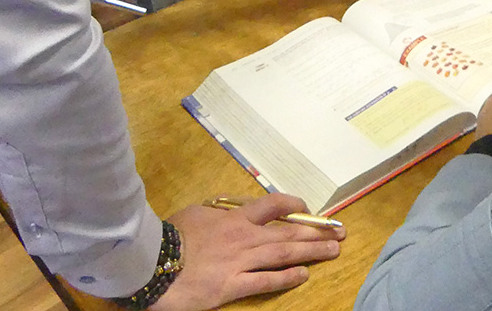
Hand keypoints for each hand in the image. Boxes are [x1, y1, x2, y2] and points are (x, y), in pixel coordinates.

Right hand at [153, 193, 344, 310]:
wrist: (152, 261)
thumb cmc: (170, 235)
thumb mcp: (196, 213)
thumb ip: (217, 213)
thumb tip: (227, 212)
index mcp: (235, 217)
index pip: (273, 205)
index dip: (294, 204)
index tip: (308, 208)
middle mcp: (244, 236)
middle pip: (287, 230)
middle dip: (316, 231)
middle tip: (339, 232)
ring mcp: (240, 261)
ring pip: (283, 253)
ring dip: (311, 251)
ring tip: (333, 251)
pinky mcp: (232, 286)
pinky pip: (265, 281)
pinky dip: (286, 278)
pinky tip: (303, 275)